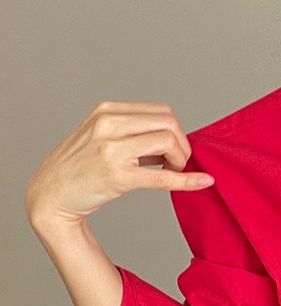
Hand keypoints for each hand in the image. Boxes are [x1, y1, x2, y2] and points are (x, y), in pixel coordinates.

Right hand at [24, 101, 213, 231]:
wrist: (51, 194)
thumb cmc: (79, 169)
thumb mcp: (101, 138)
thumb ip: (132, 135)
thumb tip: (171, 141)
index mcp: (106, 111)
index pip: (160, 111)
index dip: (175, 131)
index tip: (172, 151)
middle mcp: (108, 124)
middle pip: (168, 122)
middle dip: (182, 144)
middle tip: (177, 164)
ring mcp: (112, 149)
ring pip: (168, 140)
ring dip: (181, 159)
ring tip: (172, 172)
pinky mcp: (118, 176)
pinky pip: (162, 176)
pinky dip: (187, 180)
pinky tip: (203, 182)